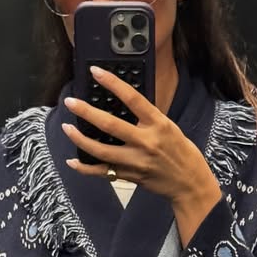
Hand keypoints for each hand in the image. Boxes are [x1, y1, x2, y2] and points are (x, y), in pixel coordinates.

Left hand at [63, 67, 221, 244]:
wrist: (189, 183)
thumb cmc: (181, 152)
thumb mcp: (169, 127)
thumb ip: (147, 118)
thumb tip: (124, 105)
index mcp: (157, 124)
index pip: (132, 98)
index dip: (112, 83)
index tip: (95, 72)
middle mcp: (145, 142)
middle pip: (110, 125)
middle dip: (86, 112)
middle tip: (70, 101)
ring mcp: (136, 161)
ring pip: (100, 150)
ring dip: (80, 138)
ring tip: (67, 127)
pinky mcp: (130, 176)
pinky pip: (102, 172)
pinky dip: (84, 168)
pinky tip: (72, 161)